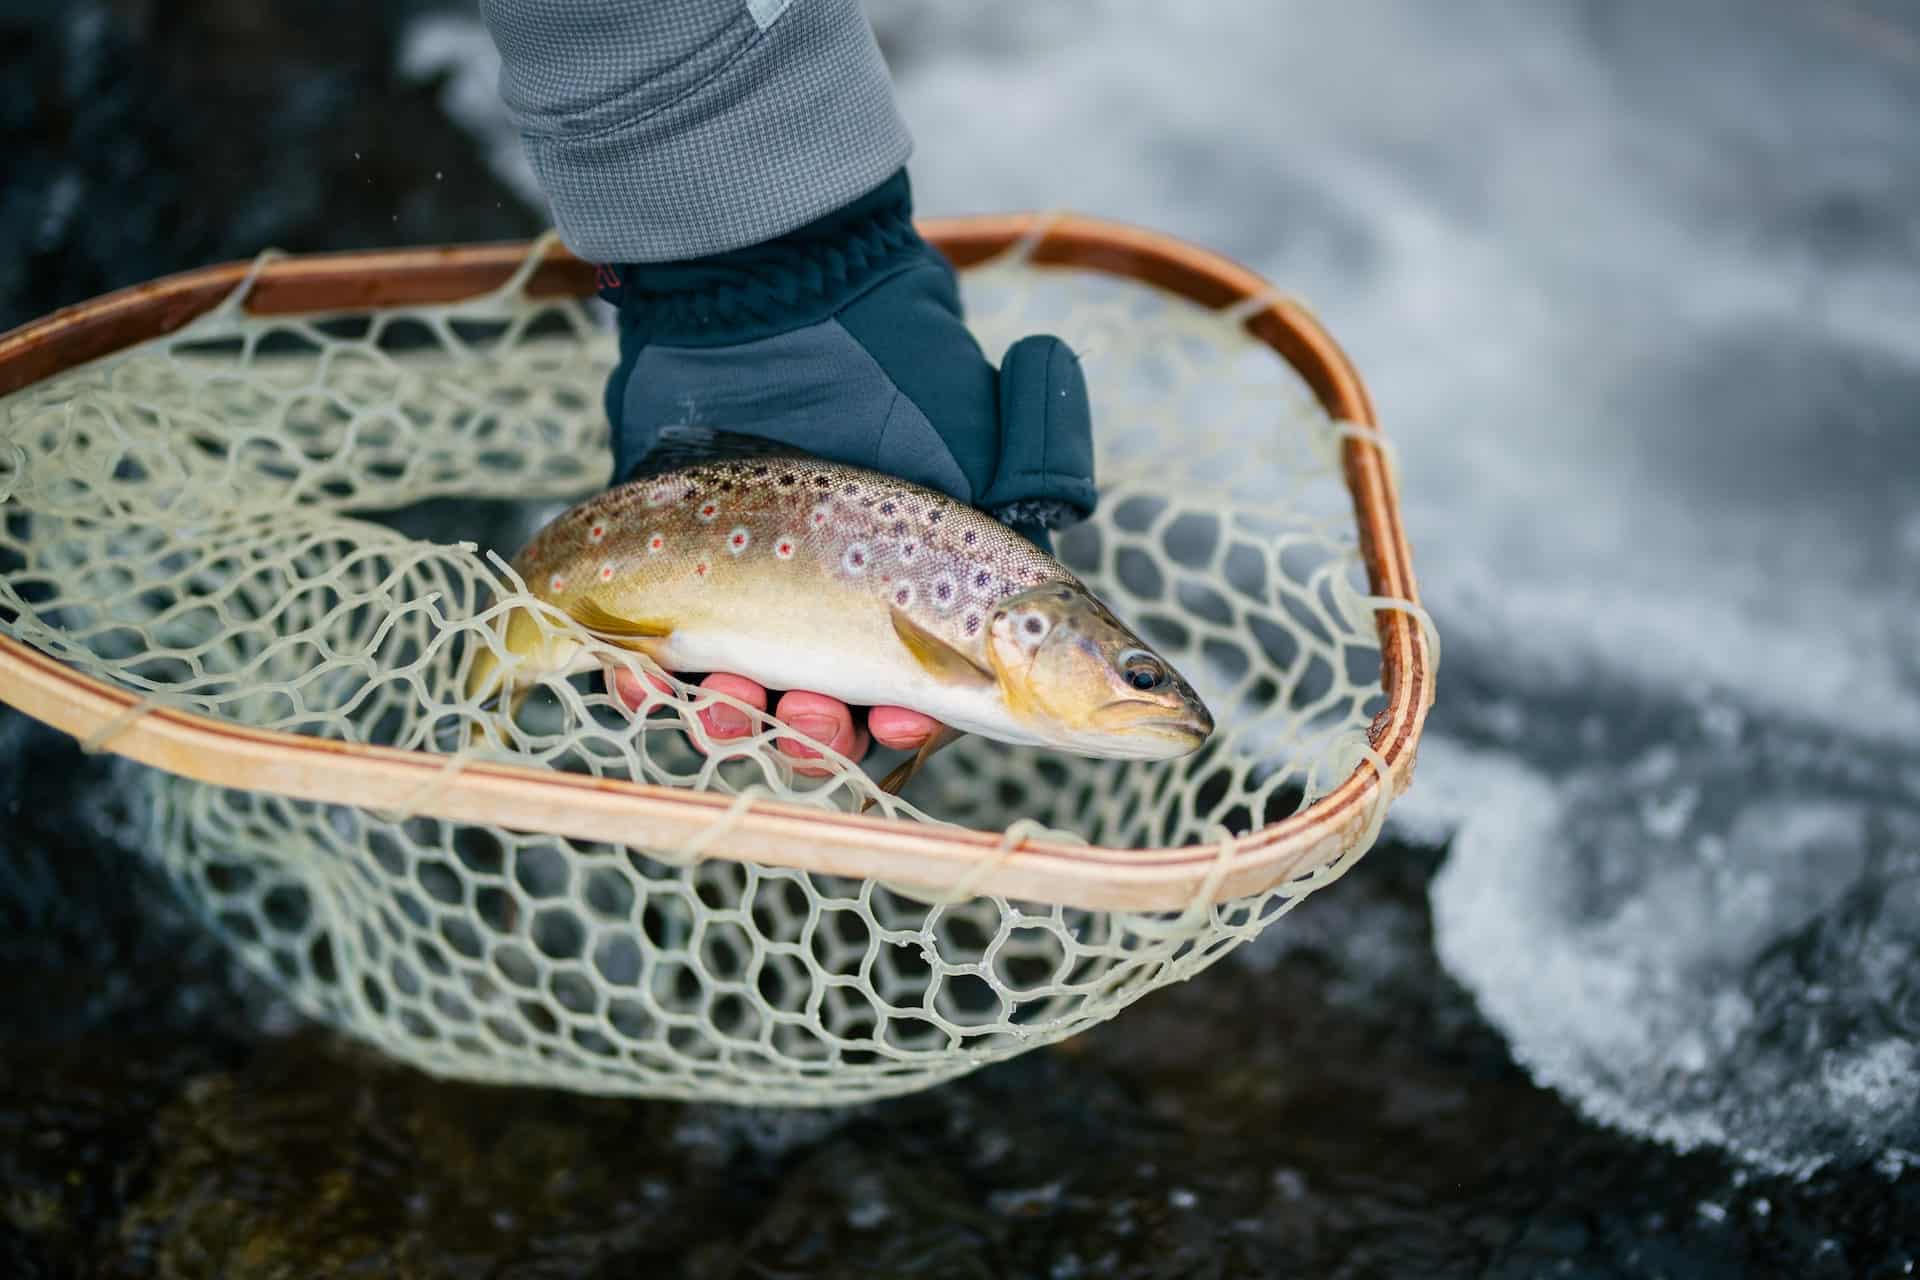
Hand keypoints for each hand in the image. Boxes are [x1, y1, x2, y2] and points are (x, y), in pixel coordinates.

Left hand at [596, 169, 1094, 775]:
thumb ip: (1027, 487)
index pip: (915, 692)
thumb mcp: (980, 427)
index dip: (910, 727)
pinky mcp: (655, 569)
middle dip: (816, 734)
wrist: (769, 285)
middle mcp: (823, 602)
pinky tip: (645, 685)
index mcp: (906, 589)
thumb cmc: (886, 357)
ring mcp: (735, 591)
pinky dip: (642, 686)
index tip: (900, 727)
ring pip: (733, 700)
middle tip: (808, 717)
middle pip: (819, 714)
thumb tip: (1056, 543)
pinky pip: (641, 657)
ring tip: (727, 704)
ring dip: (735, 723)